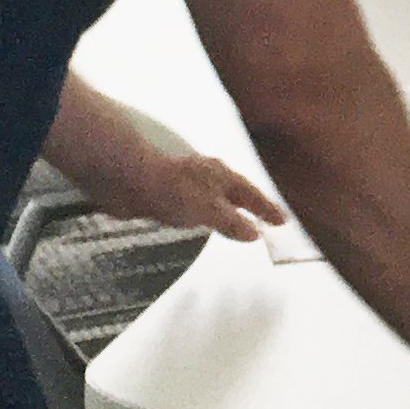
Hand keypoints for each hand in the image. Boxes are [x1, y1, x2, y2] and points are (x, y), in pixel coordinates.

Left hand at [82, 144, 282, 242]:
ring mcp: (188, 181)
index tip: (283, 221)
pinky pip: (198, 203)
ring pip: (216, 196)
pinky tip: (201, 220)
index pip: (252, 193)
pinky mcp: (169, 191)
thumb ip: (231, 222)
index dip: (267, 208)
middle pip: (236, 191)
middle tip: (265, 219)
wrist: (126, 180)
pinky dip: (208, 212)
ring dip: (229, 207)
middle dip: (250, 204)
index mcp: (221, 175)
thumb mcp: (207, 210)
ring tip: (238, 222)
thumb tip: (256, 233)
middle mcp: (208, 174)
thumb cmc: (170, 192)